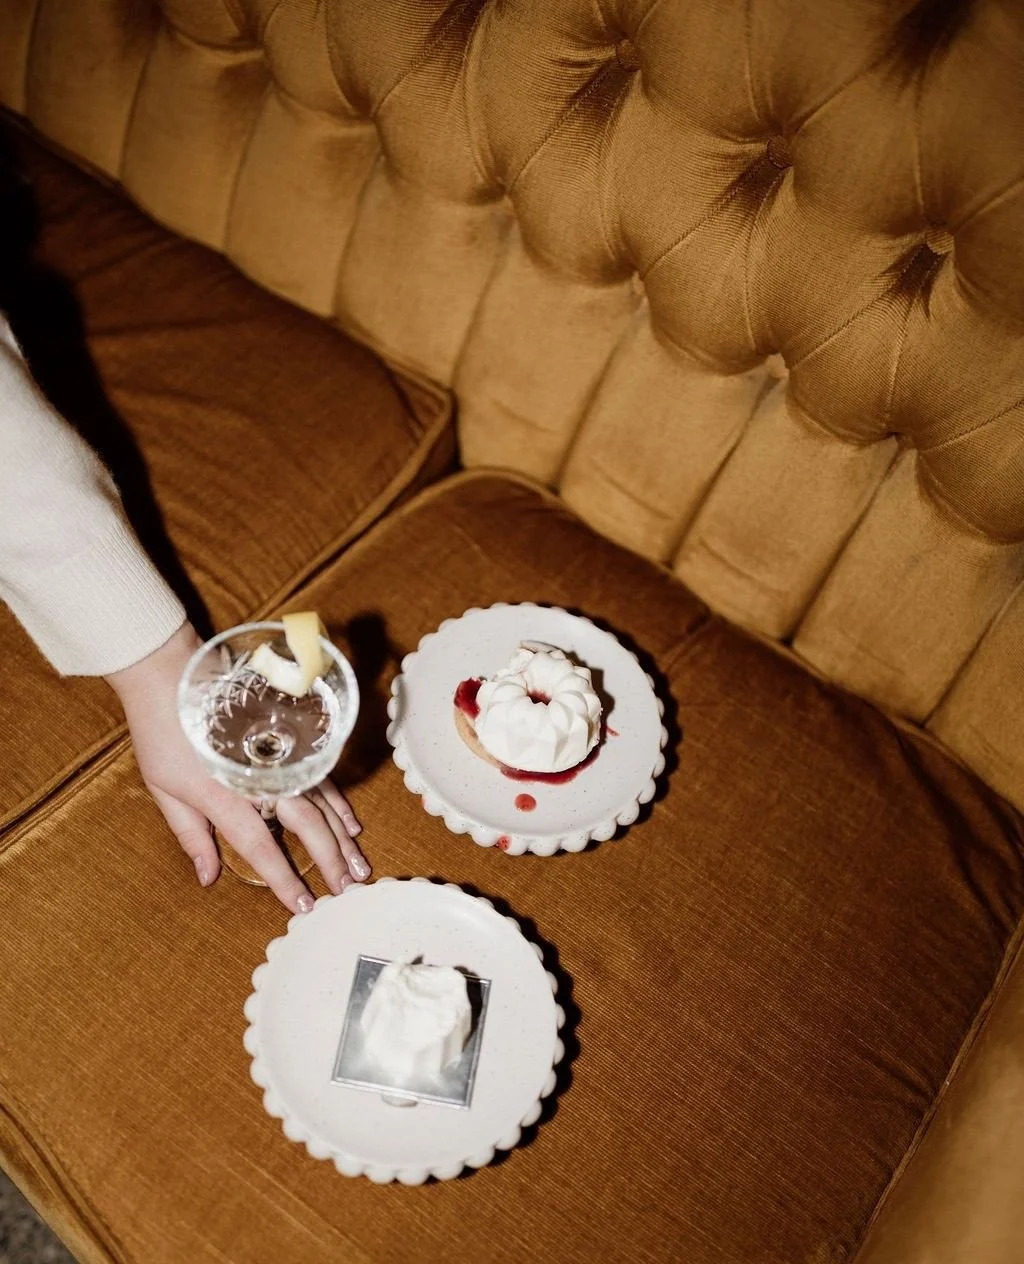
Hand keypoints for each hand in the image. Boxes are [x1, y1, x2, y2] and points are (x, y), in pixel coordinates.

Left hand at [105, 622, 369, 912]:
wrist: (173, 672)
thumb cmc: (162, 731)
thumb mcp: (165, 788)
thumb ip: (191, 835)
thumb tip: (209, 877)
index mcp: (227, 795)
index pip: (261, 846)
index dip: (284, 879)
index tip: (305, 906)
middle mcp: (263, 777)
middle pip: (307, 825)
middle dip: (330, 860)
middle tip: (348, 889)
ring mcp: (281, 757)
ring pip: (323, 803)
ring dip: (343, 837)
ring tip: (360, 865)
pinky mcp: (289, 741)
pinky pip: (322, 777)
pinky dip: (338, 802)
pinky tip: (350, 823)